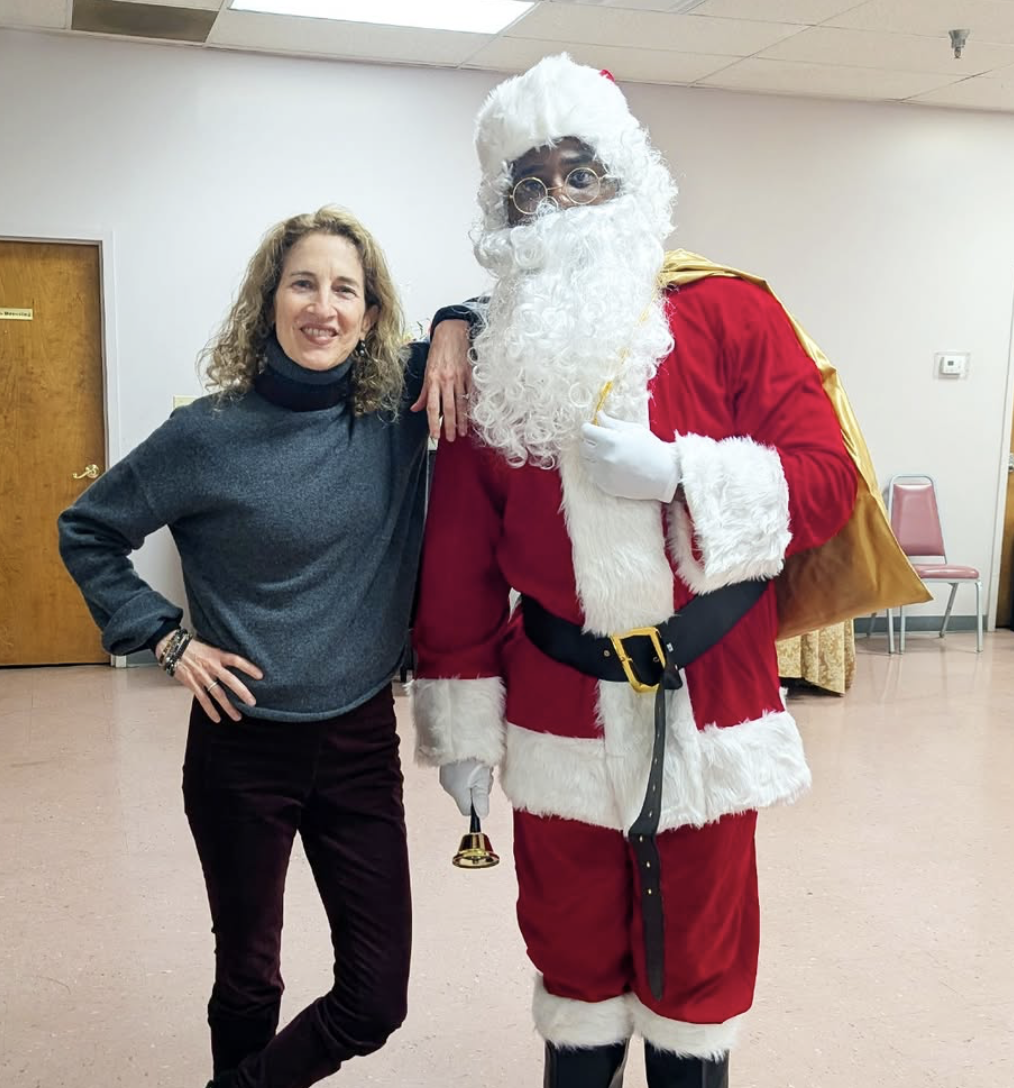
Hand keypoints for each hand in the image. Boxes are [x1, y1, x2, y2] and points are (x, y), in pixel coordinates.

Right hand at [156, 632, 261, 723]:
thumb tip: (238, 665)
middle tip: (252, 702)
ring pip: (217, 694)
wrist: (172, 648)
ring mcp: (202, 676)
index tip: (260, 675)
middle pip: (230, 680)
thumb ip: (222, 657)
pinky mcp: (192, 684)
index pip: (236, 660)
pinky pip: (203, 699)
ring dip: (228, 707)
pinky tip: (217, 718)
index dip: (249, 667)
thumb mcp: (211, 648)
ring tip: (238, 716)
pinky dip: (210, 710)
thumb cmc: (194, 648)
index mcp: (217, 655)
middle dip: (242, 692)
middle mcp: (211, 666)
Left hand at [410, 319, 471, 441]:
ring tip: (462, 432)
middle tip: (450, 439)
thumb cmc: (438, 350)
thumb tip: (415, 409)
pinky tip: (473, 417)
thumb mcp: (427, 370)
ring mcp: (460, 377)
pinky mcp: (471, 374)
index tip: (435, 436)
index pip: (432, 406)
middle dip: (449, 426)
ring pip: (461, 403)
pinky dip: (472, 406)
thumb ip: (423, 392)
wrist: (453, 331)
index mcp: (432, 379)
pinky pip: (472, 393)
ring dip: (462, 420)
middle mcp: (446, 380)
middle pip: (448, 408)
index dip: (433, 423)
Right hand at [439, 759, 493, 818]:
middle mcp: (448, 786)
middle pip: (468, 797)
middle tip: (485, 774)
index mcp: (456, 791)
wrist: (459, 732)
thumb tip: (482, 815)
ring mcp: (446, 776)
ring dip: (476, 777)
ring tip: (480, 764)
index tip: (484, 794)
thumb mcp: (482, 779)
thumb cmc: (473, 755)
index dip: (477, 805)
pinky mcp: (447, 767)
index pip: (467, 811)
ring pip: (466, 785)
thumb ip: (481, 799)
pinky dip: (469, 771)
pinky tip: (474, 760)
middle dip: (479, 788)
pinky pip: (461, 776)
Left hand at [580, 413, 680, 502]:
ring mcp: (603, 473)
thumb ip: (613, 423)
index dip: (589, 428)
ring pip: (586, 461)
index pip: (586, 431)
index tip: (593, 428)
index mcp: (610, 440)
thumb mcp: (634, 430)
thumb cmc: (651, 449)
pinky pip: (593, 474)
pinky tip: (612, 466)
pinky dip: (598, 469)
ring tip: (608, 454)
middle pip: (583, 446)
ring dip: (592, 455)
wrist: (663, 475)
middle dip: (590, 441)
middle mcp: (604, 457)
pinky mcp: (605, 486)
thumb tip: (599, 415)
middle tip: (602, 441)